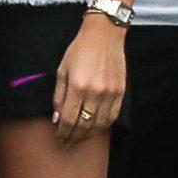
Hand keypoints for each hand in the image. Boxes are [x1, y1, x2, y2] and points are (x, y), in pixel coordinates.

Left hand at [53, 12, 126, 143]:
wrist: (104, 35)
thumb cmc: (79, 51)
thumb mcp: (62, 70)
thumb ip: (59, 96)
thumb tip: (57, 119)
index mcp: (78, 86)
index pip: (69, 119)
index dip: (63, 132)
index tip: (58, 137)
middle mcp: (95, 92)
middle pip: (84, 125)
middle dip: (73, 137)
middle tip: (66, 142)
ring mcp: (110, 93)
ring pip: (99, 124)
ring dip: (88, 135)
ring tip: (79, 138)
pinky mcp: (120, 92)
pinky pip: (112, 116)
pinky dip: (102, 126)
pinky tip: (94, 129)